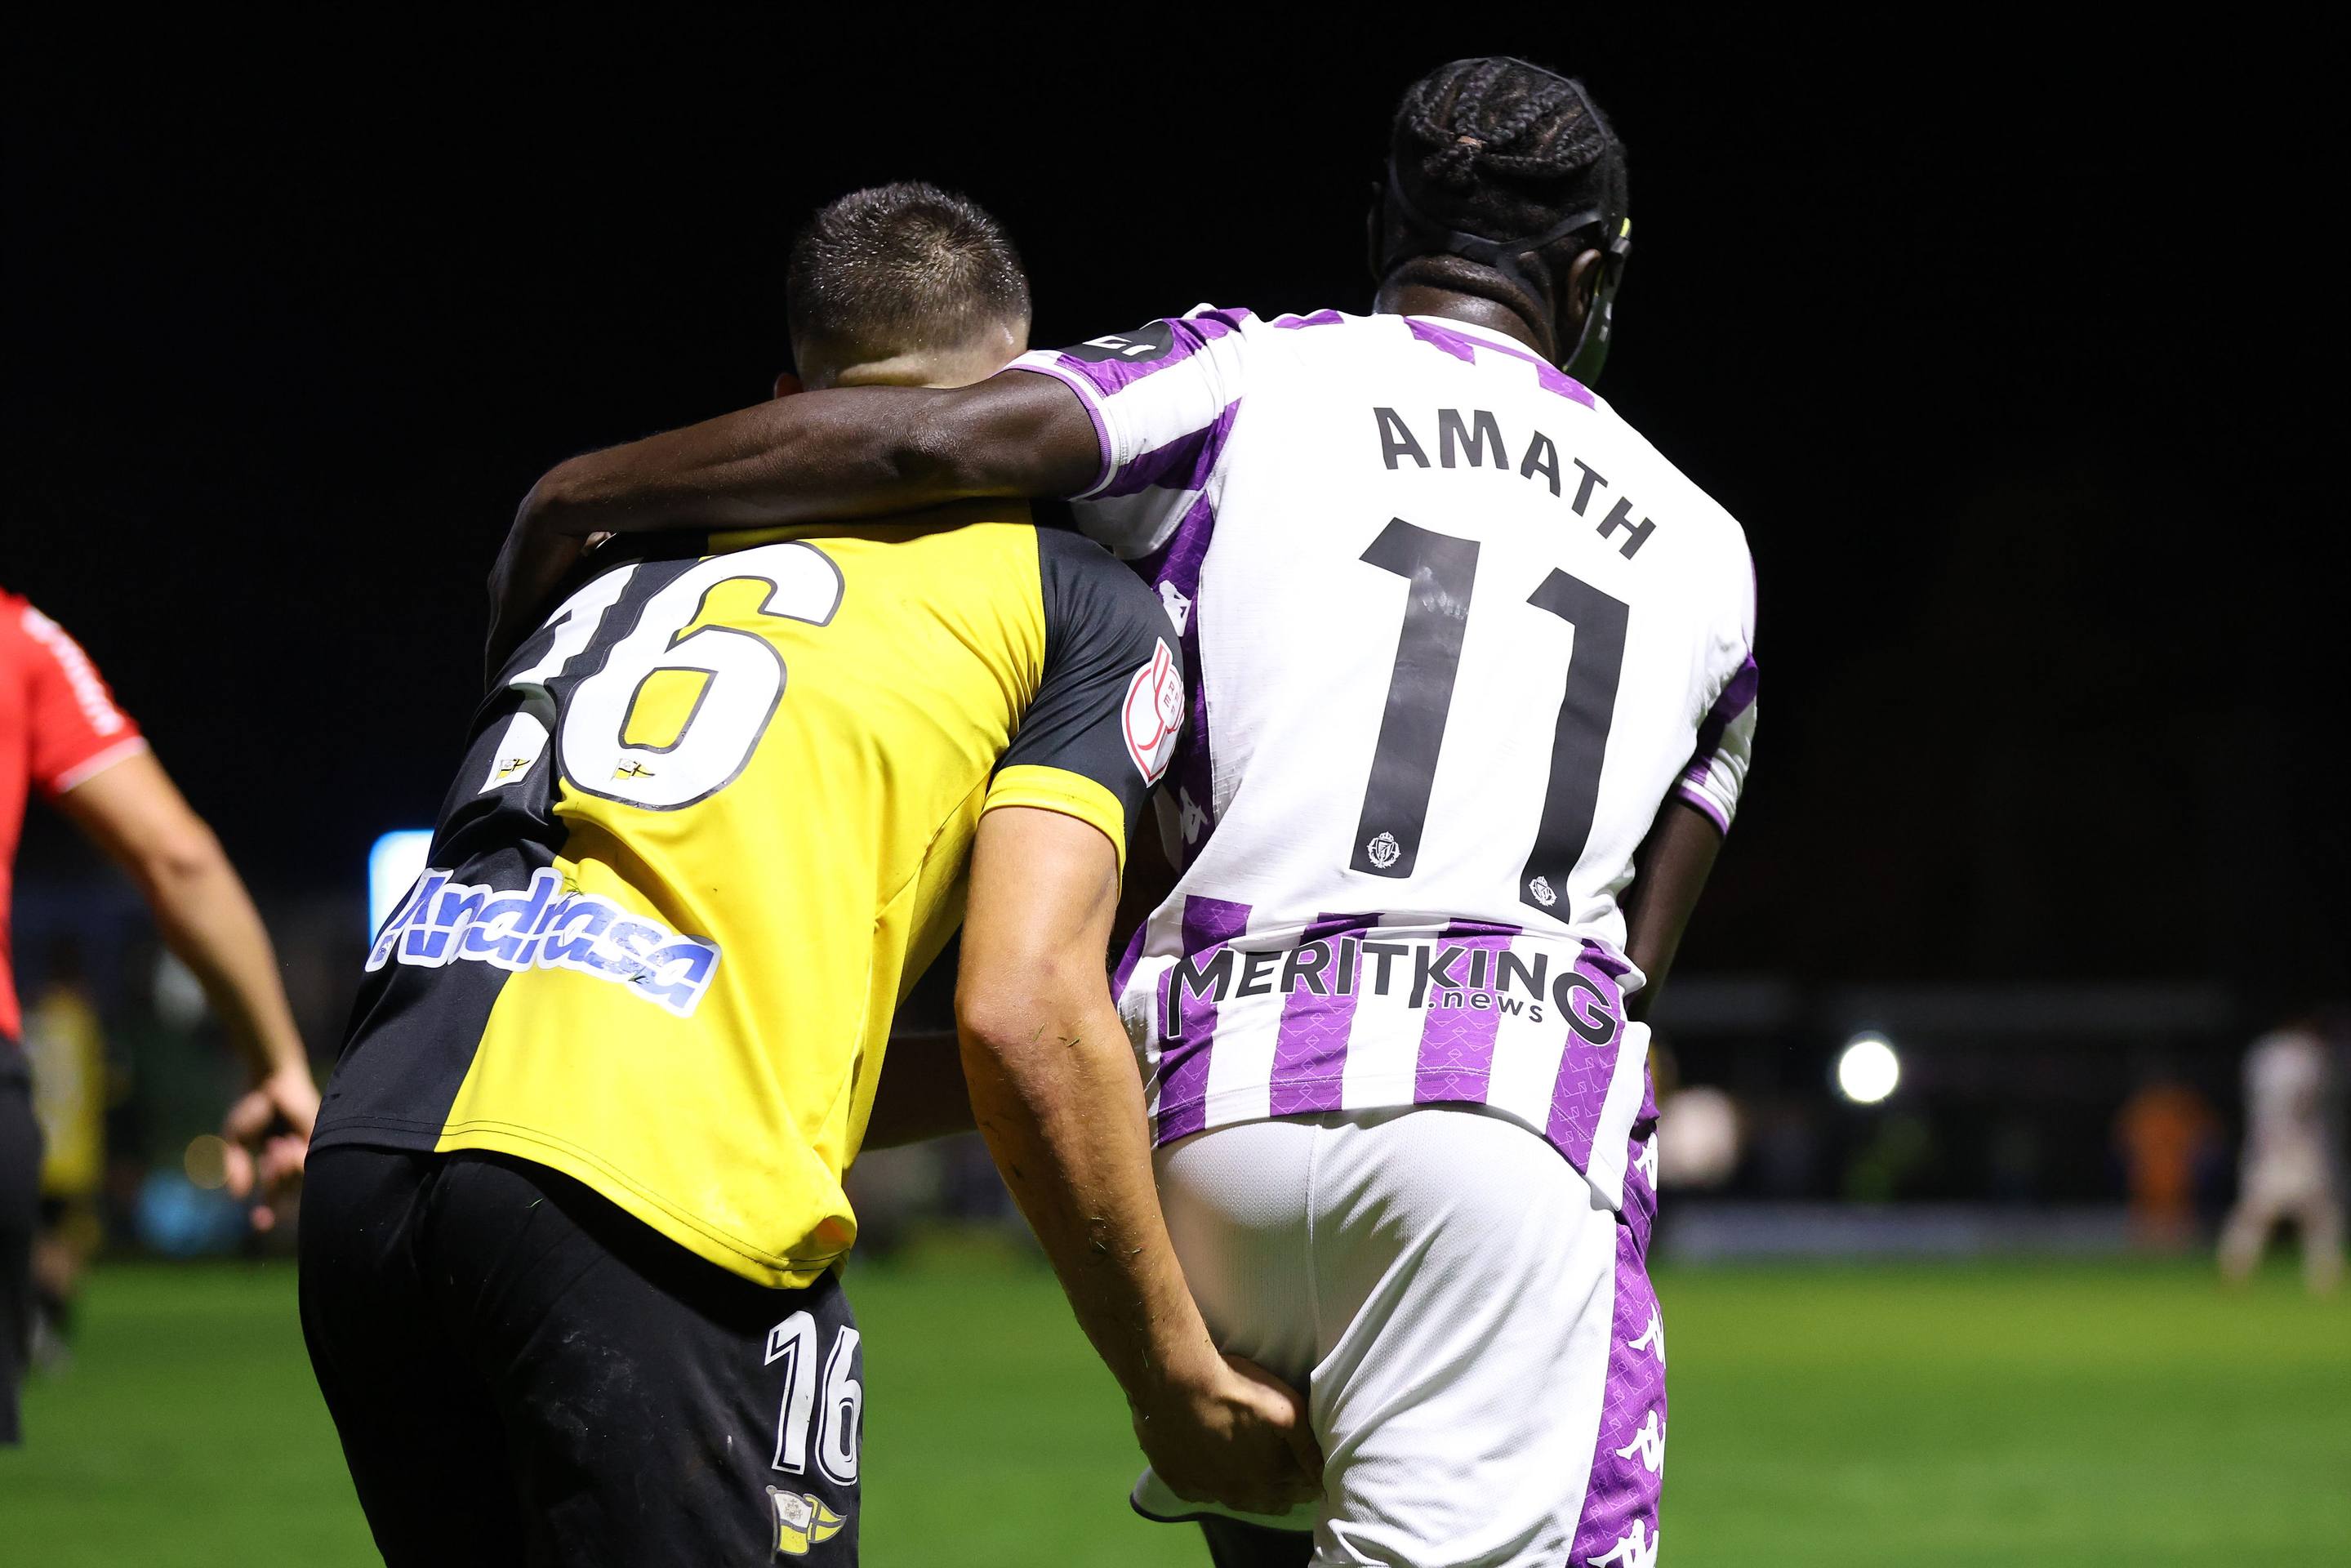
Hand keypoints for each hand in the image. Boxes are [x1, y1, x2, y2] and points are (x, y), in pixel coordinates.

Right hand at [221, 1063, 317, 1231]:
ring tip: (276, 1147)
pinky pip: (310, 1166)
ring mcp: (308, 1152)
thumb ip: (234, 1167)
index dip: (268, 1213)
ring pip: (301, 1184)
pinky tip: (285, 1143)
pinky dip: (295, 1161)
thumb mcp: (235, 1140)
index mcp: (273, 1166)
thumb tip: (238, 1196)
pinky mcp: (319, 1142)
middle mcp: (292, 1163)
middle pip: (288, 1194)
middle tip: (266, 1163)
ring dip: (284, 1173)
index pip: (274, 1198)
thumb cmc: (253, 1107)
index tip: (258, 1224)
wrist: (270, 1081)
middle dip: (275, 1186)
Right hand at [1131, 1352, 1323, 1516]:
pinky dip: (1212, 1485)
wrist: (1177, 1383)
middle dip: (1284, 1490)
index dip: (1310, 1478)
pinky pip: (1202, 1492)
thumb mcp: (1287, 1410)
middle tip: (1288, 1476)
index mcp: (1269, 1478)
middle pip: (1270, 1500)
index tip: (1314, 1472)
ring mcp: (1206, 1491)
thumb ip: (1308, 1445)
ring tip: (1255, 1476)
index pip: (1300, 1488)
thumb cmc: (1237, 1390)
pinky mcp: (1179, 1482)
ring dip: (1249, 1491)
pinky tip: (1213, 1472)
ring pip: (1236, 1500)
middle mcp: (1239, 1494)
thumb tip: (1325, 1476)